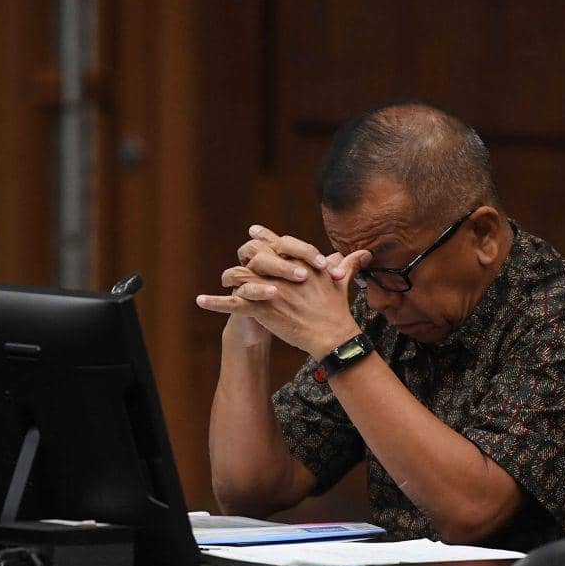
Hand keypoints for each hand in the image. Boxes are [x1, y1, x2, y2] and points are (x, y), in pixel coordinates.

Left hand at [197, 247, 371, 358]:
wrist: (331, 334)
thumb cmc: (337, 309)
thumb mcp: (341, 282)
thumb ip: (347, 264)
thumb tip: (364, 253)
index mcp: (297, 262)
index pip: (278, 241)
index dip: (265, 236)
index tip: (255, 232)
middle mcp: (280, 271)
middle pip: (254, 254)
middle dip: (245, 253)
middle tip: (239, 254)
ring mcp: (269, 289)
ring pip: (240, 275)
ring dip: (229, 278)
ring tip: (223, 282)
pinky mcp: (261, 308)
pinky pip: (232, 303)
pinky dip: (214, 302)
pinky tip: (200, 301)